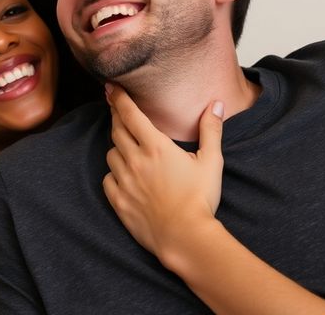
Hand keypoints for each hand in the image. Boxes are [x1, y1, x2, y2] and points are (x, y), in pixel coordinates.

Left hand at [102, 85, 223, 257]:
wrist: (185, 237)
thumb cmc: (200, 199)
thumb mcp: (211, 161)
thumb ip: (211, 130)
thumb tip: (216, 105)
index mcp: (155, 146)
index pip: (130, 114)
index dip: (118, 98)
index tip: (111, 88)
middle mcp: (135, 160)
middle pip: (117, 130)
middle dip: (116, 117)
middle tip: (118, 110)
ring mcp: (124, 181)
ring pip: (111, 154)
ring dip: (117, 146)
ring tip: (127, 146)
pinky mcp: (118, 201)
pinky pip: (107, 179)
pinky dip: (113, 173)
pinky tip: (123, 174)